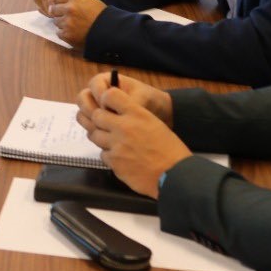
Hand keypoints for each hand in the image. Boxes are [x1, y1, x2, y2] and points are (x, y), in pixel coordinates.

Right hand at [32, 0, 91, 13]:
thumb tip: (56, 6)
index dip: (52, 2)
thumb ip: (71, 0)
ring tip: (54, 16)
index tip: (57, 12)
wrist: (83, 0)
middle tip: (55, 16)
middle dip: (48, 7)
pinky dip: (42, 8)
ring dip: (45, 8)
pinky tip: (51, 14)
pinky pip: (37, 0)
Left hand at [43, 0, 105, 47]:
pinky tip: (74, 32)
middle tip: (68, 17)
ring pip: (56, 21)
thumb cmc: (100, 15)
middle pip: (53, 9)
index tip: (61, 6)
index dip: (57, 2)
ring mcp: (67, 22)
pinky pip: (59, 32)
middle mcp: (69, 9)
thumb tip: (55, 2)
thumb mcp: (88, 0)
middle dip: (58, 13)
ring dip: (62, 23)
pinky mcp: (67, 35)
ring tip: (74, 25)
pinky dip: (65, 33)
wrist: (109, 31)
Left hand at [73, 77, 184, 197]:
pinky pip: (102, 154)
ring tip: (114, 142)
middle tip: (107, 125)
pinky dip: (109, 155)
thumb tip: (118, 115)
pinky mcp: (114, 162)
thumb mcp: (155, 124)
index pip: (110, 95)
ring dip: (102, 137)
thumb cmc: (170, 151)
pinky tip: (121, 158)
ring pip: (95, 135)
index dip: (107, 99)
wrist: (175, 175)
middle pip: (97, 115)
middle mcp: (124, 127)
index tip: (109, 105)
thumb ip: (136, 117)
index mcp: (138, 114)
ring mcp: (117, 145)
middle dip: (100, 120)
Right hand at [77, 71, 173, 123]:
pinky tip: (106, 137)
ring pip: (83, 115)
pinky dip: (95, 131)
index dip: (100, 95)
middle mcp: (97, 94)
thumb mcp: (142, 97)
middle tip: (101, 119)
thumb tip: (112, 111)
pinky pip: (90, 127)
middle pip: (83, 100)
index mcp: (106, 81)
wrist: (158, 113)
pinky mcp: (99, 124)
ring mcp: (97, 110)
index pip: (94, 85)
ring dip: (90, 122)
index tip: (111, 105)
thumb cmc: (149, 99)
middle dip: (90, 110)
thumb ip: (128, 101)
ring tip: (104, 130)